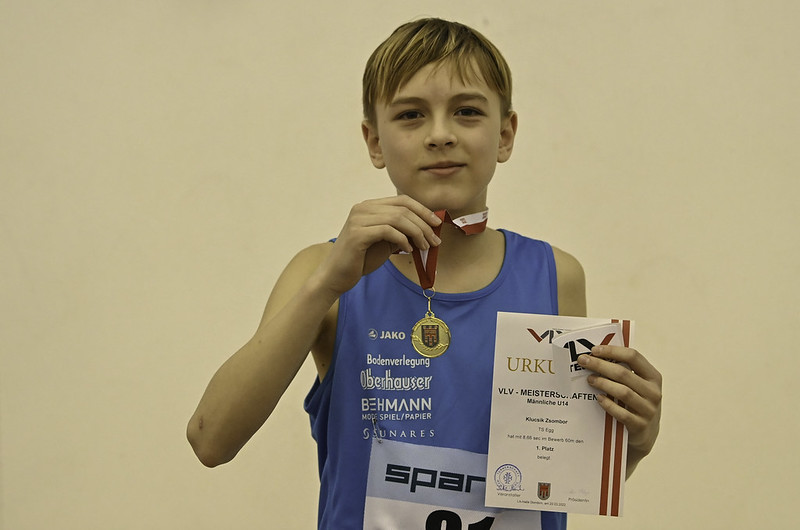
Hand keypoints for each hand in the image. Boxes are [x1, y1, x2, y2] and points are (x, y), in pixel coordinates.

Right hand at [317, 195, 442, 295]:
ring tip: (425, 247)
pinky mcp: (357, 233)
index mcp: (369, 206)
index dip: (422, 210)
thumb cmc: (360, 260)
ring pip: (398, 218)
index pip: (402, 200)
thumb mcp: (385, 243)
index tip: (437, 224)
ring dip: (417, 233)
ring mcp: (358, 219)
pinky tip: (408, 250)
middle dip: (424, 224)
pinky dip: (403, 240)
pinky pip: (388, 231)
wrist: (335, 276)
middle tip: (435, 240)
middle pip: (403, 208)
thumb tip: (427, 229)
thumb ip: (401, 233)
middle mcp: (362, 208)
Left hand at [578, 345, 661, 461]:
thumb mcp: (638, 387)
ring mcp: (648, 410)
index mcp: (653, 377)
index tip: (594, 349)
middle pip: (624, 373)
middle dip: (600, 365)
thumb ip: (625, 373)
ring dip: (603, 383)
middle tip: (583, 361)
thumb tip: (597, 356)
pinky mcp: (640, 426)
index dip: (613, 351)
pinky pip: (622, 413)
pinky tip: (598, 398)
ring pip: (623, 392)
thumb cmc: (636, 404)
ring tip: (589, 379)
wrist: (645, 436)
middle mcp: (654, 392)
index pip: (633, 357)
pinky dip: (608, 404)